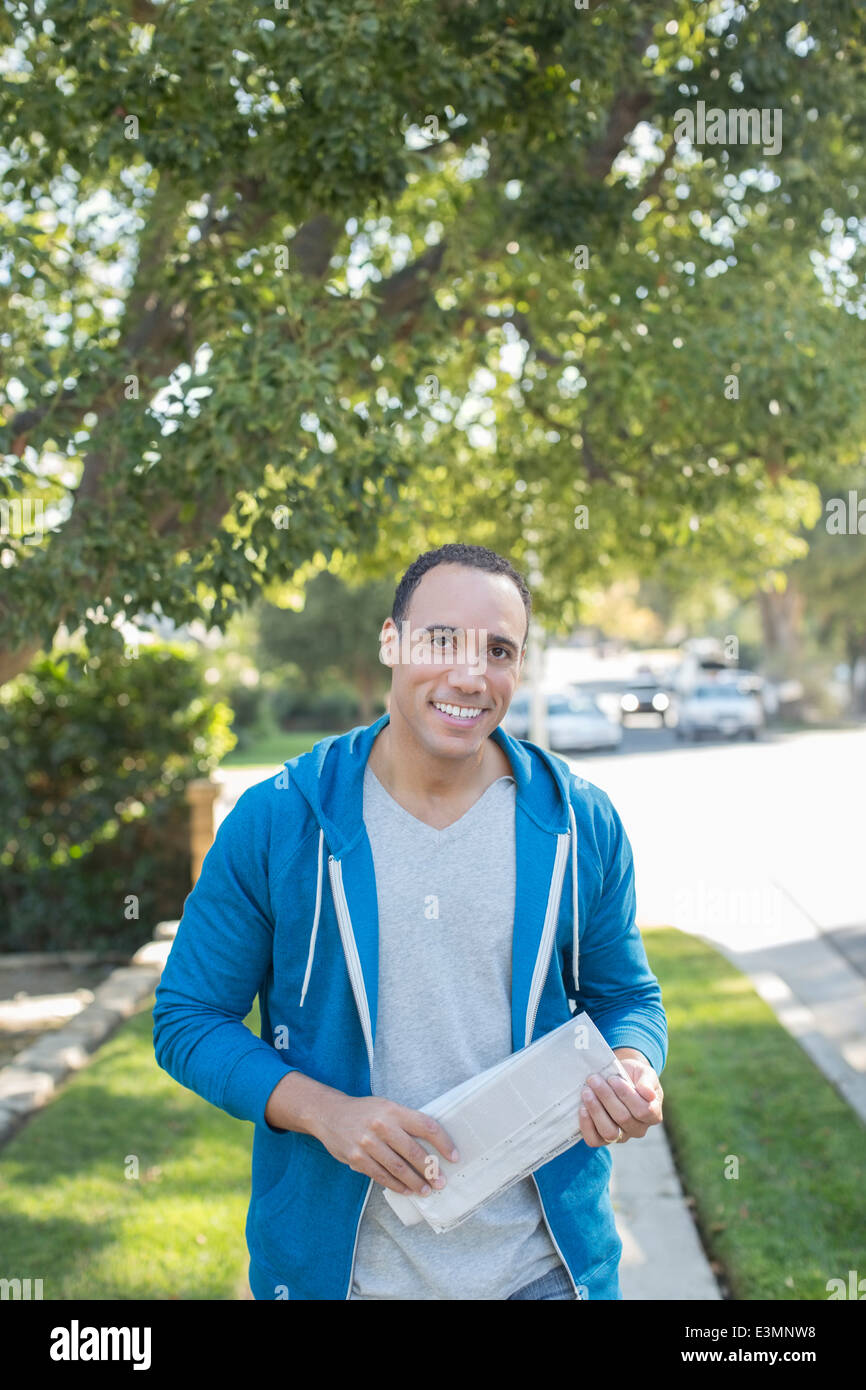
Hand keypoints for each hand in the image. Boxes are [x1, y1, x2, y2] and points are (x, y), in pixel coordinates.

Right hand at [310, 1093, 459, 1196]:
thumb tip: (431, 1145)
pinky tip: (406, 1190)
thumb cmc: (364, 1112)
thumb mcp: (386, 1107)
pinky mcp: (356, 1158)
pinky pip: (381, 1175)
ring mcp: (367, 1143)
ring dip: (415, 1182)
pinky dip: (396, 1185)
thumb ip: (405, 1122)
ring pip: (398, 1168)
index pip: (426, 1126)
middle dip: (430, 1170)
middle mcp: (381, 1125)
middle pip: (413, 1152)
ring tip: (426, 1190)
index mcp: (393, 1110)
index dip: (443, 1143)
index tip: (454, 1156)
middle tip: (441, 1182)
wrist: (329, 1114)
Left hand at [578, 1050, 663, 1146]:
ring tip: (586, 1092)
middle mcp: (638, 1129)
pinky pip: (594, 1140)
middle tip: (594, 1080)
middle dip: (606, 1097)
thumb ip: (647, 1082)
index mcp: (653, 1115)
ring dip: (596, 1110)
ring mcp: (621, 1136)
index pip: (643, 1110)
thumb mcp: (644, 1073)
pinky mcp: (603, 1139)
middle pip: (623, 1118)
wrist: (618, 1079)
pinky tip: (582, 1108)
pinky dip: (587, 1126)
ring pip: (609, 1131)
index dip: (626, 1095)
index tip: (612, 1079)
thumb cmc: (633, 1076)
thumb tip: (649, 1094)